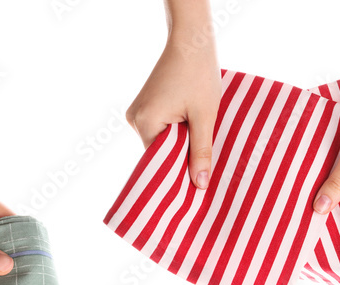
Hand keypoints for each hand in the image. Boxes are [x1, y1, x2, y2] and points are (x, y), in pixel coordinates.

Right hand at [125, 28, 220, 187]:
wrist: (191, 42)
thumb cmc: (199, 75)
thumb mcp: (205, 117)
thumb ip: (201, 152)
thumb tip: (200, 185)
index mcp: (145, 123)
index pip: (160, 163)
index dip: (179, 174)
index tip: (197, 187)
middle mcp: (134, 119)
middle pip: (161, 153)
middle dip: (182, 158)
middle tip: (204, 168)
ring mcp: (138, 112)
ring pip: (162, 141)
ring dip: (181, 144)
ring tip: (200, 142)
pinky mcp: (145, 106)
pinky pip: (161, 129)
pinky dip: (177, 133)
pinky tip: (192, 129)